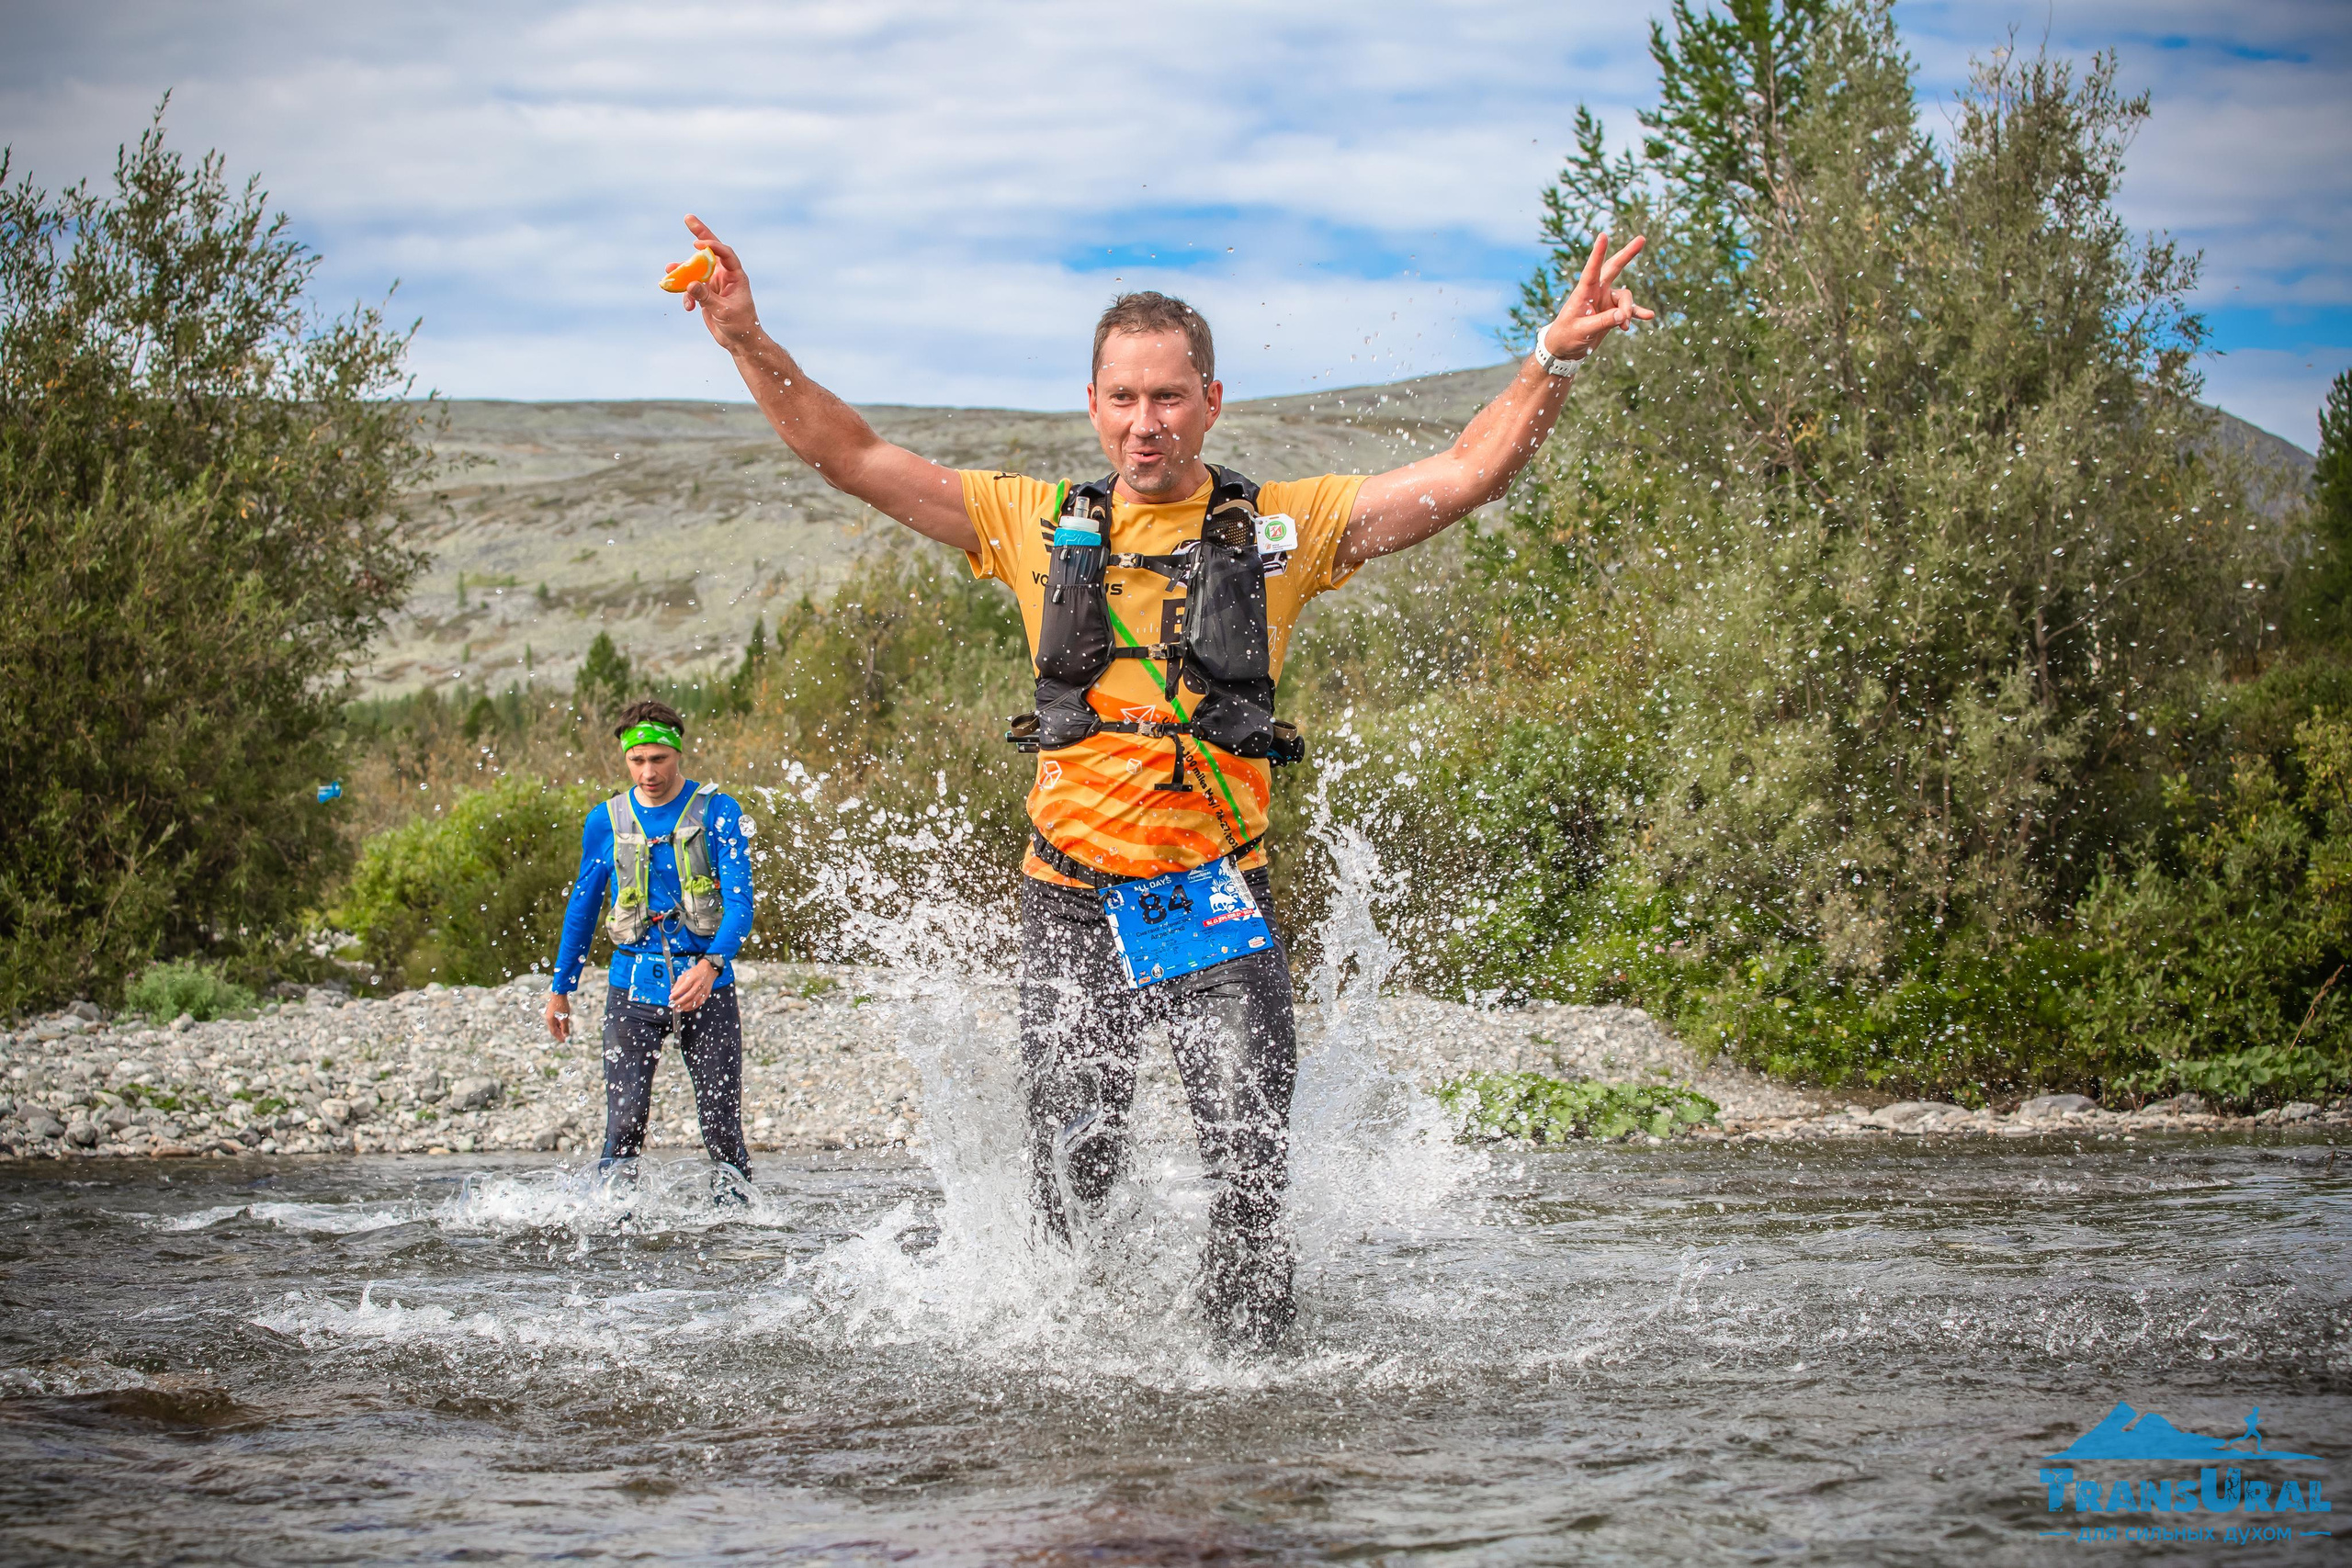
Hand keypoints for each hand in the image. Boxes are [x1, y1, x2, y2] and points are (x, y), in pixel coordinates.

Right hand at [545, 992, 571, 1042]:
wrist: (559, 992)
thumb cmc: (561, 1005)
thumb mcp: (564, 1017)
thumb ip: (565, 1027)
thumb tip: (566, 1036)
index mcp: (550, 1020)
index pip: (553, 1032)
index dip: (559, 1037)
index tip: (564, 1041)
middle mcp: (549, 1018)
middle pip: (554, 1028)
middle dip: (559, 1034)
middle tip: (566, 1038)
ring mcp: (550, 1014)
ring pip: (555, 1024)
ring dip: (560, 1028)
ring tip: (566, 1032)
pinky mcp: (553, 1010)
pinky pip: (556, 1019)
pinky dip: (560, 1023)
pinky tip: (565, 1022)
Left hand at [670, 958, 719, 1012]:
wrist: (709, 970)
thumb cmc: (696, 972)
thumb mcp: (686, 974)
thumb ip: (679, 983)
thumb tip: (673, 991)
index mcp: (693, 978)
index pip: (683, 988)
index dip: (676, 994)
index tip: (670, 998)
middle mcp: (699, 984)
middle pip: (689, 996)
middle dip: (679, 1002)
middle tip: (673, 1005)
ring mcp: (703, 990)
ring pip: (694, 1001)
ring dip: (685, 1006)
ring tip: (678, 1009)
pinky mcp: (706, 994)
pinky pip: (699, 1003)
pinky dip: (692, 1007)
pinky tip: (686, 1009)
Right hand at [678, 214, 760, 350]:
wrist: (739, 342)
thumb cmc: (741, 326)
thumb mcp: (724, 312)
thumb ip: (706, 297)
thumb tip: (689, 284)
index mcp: (736, 276)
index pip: (725, 254)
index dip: (712, 246)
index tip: (697, 244)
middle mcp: (724, 276)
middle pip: (710, 251)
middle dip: (699, 234)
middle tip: (688, 217)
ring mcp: (713, 284)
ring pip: (695, 271)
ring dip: (682, 271)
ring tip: (669, 270)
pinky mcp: (705, 294)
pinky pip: (690, 288)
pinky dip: (685, 295)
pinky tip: (688, 308)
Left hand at [1540, 232, 1652, 363]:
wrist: (1564, 349)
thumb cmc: (1566, 337)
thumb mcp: (1582, 330)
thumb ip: (1603, 322)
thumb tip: (1624, 315)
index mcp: (1583, 292)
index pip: (1591, 269)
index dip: (1598, 253)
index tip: (1603, 236)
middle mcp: (1596, 292)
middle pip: (1614, 268)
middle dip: (1627, 254)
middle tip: (1641, 240)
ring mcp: (1605, 301)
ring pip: (1625, 297)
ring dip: (1628, 309)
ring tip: (1625, 325)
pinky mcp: (1612, 313)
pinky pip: (1629, 310)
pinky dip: (1638, 313)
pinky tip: (1649, 316)